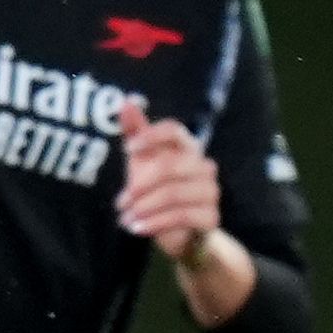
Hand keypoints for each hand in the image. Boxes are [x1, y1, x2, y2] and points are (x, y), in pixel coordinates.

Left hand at [114, 97, 220, 257]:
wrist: (179, 231)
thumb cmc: (159, 189)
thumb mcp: (143, 161)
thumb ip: (136, 132)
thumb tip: (126, 102)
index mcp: (187, 147)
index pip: (174, 129)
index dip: (151, 136)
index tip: (128, 149)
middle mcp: (203, 166)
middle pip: (169, 166)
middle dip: (140, 185)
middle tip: (121, 202)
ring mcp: (210, 191)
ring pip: (173, 194)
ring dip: (144, 208)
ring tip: (127, 218)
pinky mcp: (211, 216)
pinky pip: (181, 216)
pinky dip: (155, 223)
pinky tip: (139, 228)